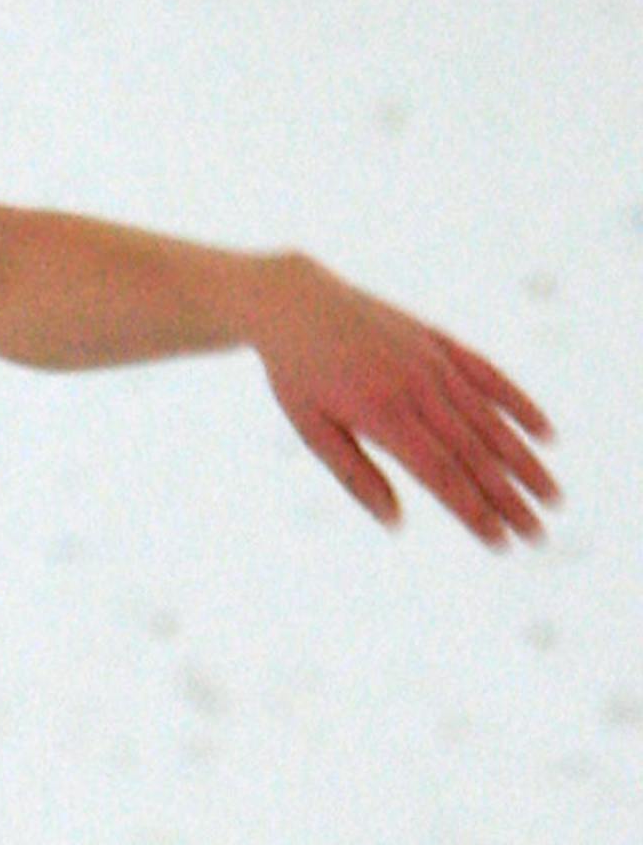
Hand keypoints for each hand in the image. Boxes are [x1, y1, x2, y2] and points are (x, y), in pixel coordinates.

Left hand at [253, 254, 556, 546]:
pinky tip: (545, 431)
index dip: (473, 509)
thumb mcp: (312, 430)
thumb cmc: (297, 375)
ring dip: (523, 460)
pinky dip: (518, 402)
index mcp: (381, 414)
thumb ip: (355, 476)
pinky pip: (487, 373)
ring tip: (551, 496)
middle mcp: (415, 386)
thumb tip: (395, 522)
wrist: (294, 302)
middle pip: (473, 452)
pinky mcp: (438, 340)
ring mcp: (431, 360)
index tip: (500, 542)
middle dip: (508, 497)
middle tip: (537, 534)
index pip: (440, 473)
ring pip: (489, 418)